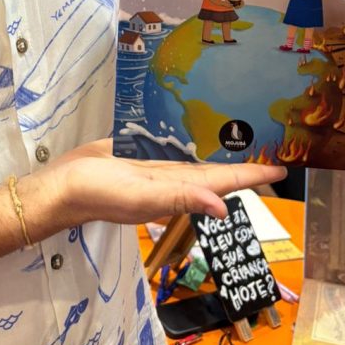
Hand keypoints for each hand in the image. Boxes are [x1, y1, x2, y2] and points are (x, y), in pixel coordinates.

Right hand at [37, 139, 286, 225]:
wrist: (62, 187)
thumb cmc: (101, 193)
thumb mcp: (142, 197)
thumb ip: (180, 199)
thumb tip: (223, 207)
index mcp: (177, 190)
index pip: (223, 182)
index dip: (251, 176)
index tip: (282, 169)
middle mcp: (171, 180)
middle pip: (214, 171)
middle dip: (242, 166)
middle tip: (270, 155)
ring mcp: (153, 169)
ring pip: (193, 161)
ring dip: (217, 155)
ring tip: (240, 144)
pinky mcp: (136, 155)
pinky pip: (168, 149)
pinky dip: (185, 144)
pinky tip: (191, 136)